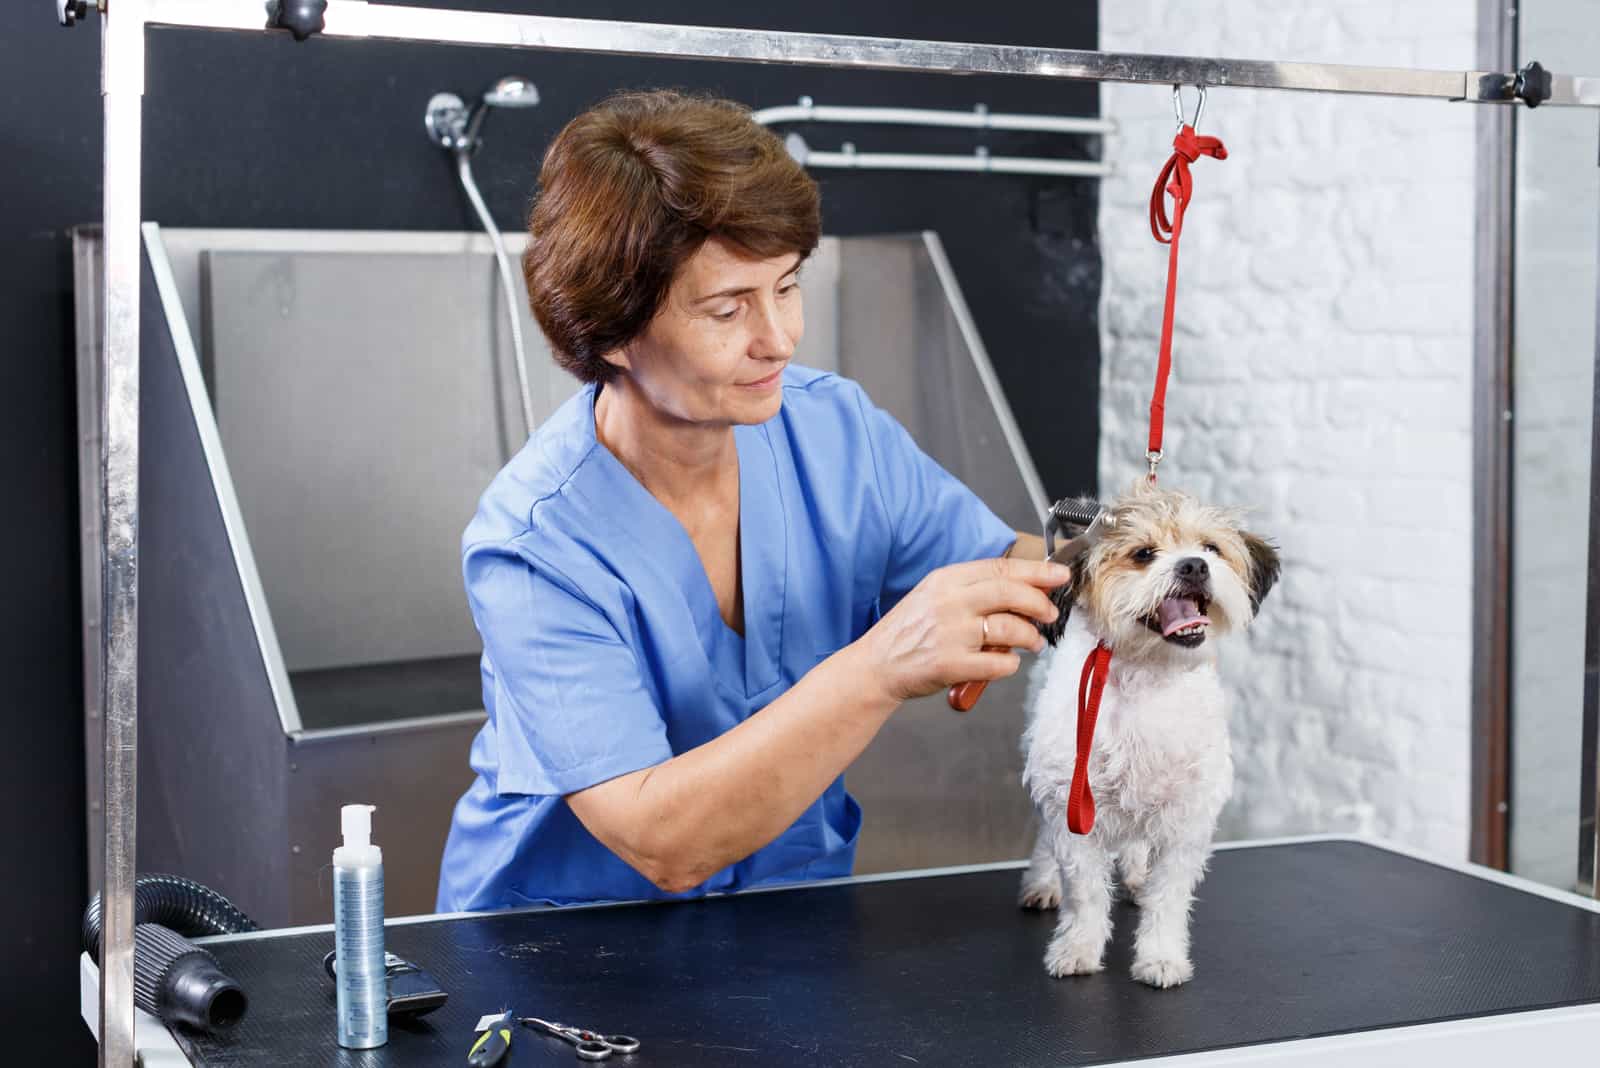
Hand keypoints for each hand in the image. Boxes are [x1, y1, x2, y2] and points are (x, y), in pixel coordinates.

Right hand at [858, 557, 1069, 703]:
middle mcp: (949, 602)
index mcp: (946, 580)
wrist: (875, 666)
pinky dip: (1010, 664)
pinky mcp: (950, 665)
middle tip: (1050, 614)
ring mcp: (950, 634)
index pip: (1000, 568)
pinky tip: (1007, 663)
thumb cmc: (908, 632)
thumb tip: (1021, 587)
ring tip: (1032, 643)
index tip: (1060, 575)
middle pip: (1010, 593)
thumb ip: (972, 589)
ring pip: (1010, 629)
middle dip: (1040, 603)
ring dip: (1030, 637)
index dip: (1036, 571)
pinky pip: (998, 663)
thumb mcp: (933, 596)